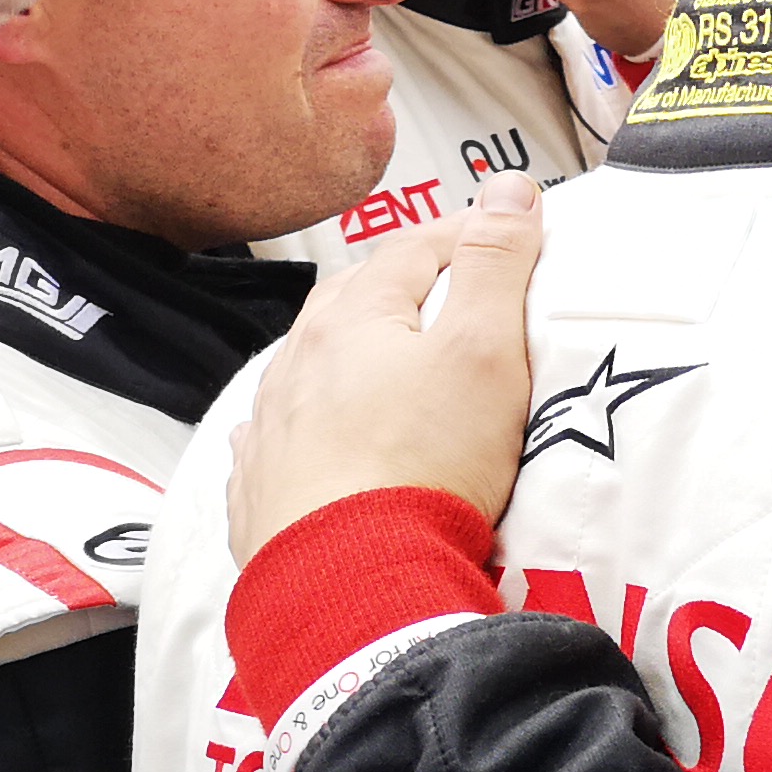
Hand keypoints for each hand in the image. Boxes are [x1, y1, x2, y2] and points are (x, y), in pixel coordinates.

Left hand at [229, 178, 545, 566]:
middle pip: (353, 301)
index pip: (414, 248)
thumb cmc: (425, 464)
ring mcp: (270, 429)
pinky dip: (311, 425)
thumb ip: (495, 263)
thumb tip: (507, 189)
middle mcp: (296, 364)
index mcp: (350, 318)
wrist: (351, 583)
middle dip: (402, 288)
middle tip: (453, 295)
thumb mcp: (486, 350)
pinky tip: (324, 439)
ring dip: (352, 356)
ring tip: (392, 368)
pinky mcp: (261, 492)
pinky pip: (283, 438)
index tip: (509, 234)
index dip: (468, 234)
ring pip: (311, 367)